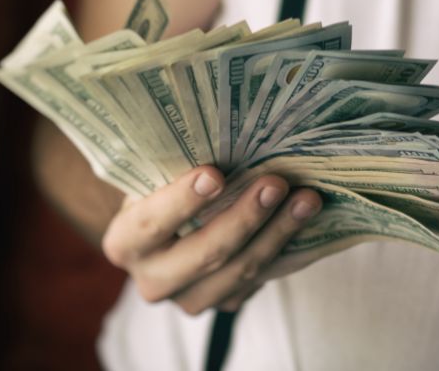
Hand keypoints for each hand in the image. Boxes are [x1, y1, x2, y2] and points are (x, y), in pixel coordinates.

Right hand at [101, 166, 321, 314]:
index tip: (213, 175)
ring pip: (241, 272)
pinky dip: (291, 251)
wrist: (174, 229)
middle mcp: (153, 279)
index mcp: (126, 242)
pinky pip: (264, 280)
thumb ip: (179, 165)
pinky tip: (312, 224)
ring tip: (307, 200)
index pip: (149, 223)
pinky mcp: (227, 303)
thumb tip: (233, 137)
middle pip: (205, 254)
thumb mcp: (160, 176)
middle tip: (276, 184)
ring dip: (279, 234)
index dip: (180, 201)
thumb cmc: (168, 188)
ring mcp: (191, 298)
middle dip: (245, 218)